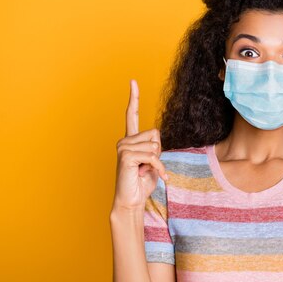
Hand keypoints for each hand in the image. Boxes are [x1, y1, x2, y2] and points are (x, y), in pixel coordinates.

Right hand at [112, 79, 168, 212]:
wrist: (131, 201)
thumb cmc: (142, 182)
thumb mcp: (153, 162)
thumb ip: (155, 149)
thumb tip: (155, 143)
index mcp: (131, 139)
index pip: (131, 114)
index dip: (133, 98)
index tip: (132, 81)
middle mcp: (124, 140)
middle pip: (156, 134)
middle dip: (159, 152)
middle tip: (148, 166)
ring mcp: (123, 148)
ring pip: (156, 146)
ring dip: (158, 162)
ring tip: (146, 172)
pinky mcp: (126, 157)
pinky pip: (153, 157)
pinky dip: (159, 169)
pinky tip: (153, 176)